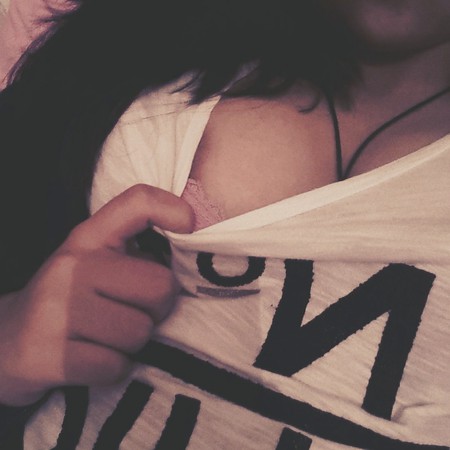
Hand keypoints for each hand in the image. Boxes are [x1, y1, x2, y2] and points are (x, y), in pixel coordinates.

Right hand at [0, 184, 193, 405]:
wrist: (3, 342)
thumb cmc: (67, 300)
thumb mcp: (94, 263)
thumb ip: (134, 253)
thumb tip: (184, 256)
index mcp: (87, 238)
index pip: (138, 203)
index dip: (171, 208)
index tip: (188, 224)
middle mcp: (72, 266)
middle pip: (160, 287)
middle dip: (155, 309)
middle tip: (130, 312)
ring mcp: (58, 309)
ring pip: (141, 332)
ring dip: (132, 343)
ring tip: (105, 336)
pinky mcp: (50, 354)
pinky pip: (117, 366)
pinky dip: (112, 368)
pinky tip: (90, 358)